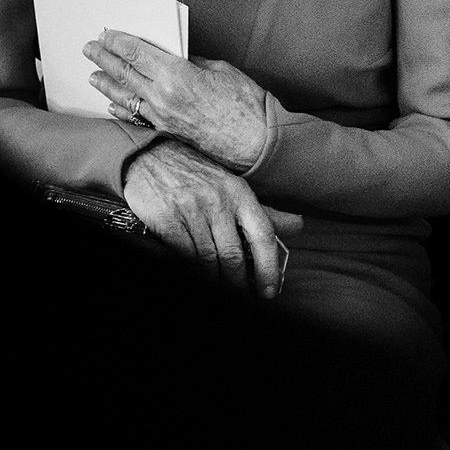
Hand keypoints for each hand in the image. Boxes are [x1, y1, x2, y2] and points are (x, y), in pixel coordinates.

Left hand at [86, 30, 269, 171]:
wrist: (256, 142)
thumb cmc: (245, 105)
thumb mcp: (220, 70)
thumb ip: (192, 63)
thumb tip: (177, 58)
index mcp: (176, 74)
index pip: (137, 53)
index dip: (119, 41)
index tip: (107, 34)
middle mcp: (163, 96)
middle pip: (125, 73)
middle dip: (104, 58)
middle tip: (90, 49)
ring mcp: (162, 117)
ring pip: (125, 98)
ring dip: (106, 85)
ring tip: (93, 75)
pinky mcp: (167, 133)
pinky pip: (137, 119)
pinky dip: (121, 111)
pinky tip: (113, 105)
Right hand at [122, 139, 301, 296]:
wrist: (150, 155)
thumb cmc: (198, 174)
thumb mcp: (234, 186)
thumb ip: (266, 211)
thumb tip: (299, 226)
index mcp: (240, 193)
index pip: (263, 235)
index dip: (269, 268)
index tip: (269, 290)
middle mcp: (217, 200)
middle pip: (235, 255)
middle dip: (239, 283)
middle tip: (241, 294)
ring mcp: (191, 209)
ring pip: (209, 259)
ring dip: (216, 279)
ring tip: (219, 286)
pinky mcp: (166, 219)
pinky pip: (184, 255)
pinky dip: (192, 269)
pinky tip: (196, 273)